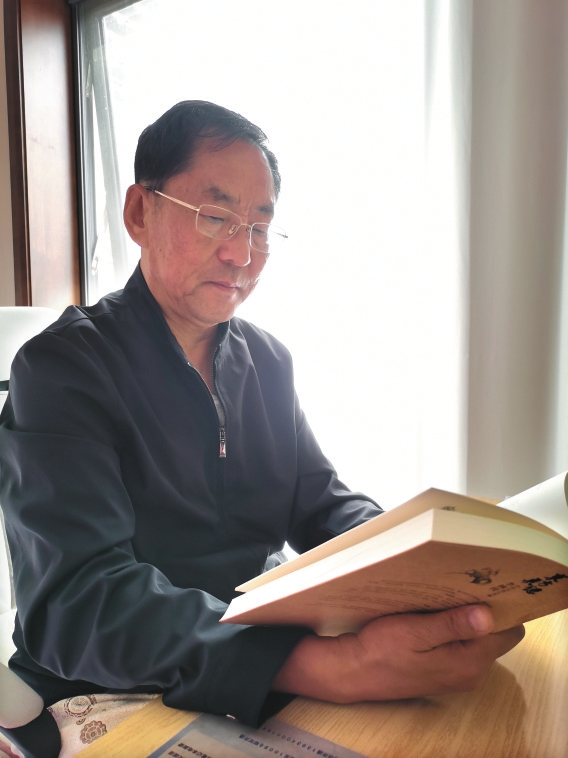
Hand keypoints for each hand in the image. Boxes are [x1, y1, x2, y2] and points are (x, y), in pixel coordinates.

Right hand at [272, 604, 524, 702]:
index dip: (504, 607)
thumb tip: (488, 616)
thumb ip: (452, 626)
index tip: (490, 584)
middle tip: (468, 582)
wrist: (355, 672)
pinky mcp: (445, 672)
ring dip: (469, 618)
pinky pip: (463, 646)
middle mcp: (471, 673)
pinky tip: (438, 612)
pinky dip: (457, 628)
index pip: (508, 632)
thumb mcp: (415, 632)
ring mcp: (459, 675)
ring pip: (479, 639)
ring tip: (452, 593)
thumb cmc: (382, 650)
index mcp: (468, 663)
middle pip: (496, 635)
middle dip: (486, 610)